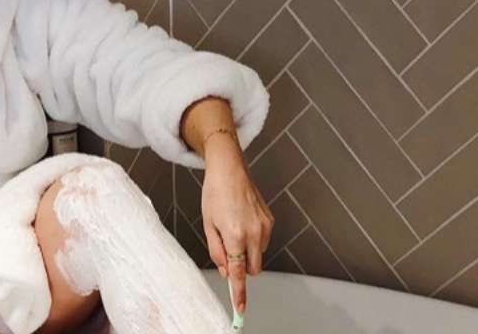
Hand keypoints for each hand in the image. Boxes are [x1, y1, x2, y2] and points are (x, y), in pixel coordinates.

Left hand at [200, 140, 273, 315]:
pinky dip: (253, 240)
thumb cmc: (215, 193)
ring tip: (233, 228)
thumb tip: (225, 270)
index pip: (238, 272)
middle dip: (241, 268)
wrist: (229, 168)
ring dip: (247, 252)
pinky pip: (263, 241)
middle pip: (252, 268)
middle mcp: (254, 232)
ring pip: (259, 255)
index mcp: (235, 234)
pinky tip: (242, 221)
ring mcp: (265, 226)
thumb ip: (216, 251)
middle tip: (228, 251)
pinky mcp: (270, 220)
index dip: (239, 293)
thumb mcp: (208, 224)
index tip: (241, 309)